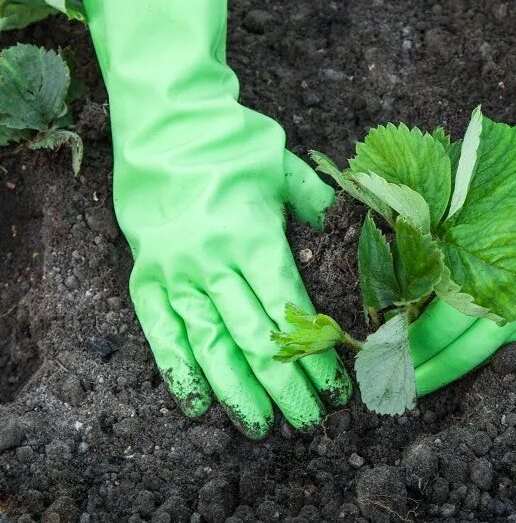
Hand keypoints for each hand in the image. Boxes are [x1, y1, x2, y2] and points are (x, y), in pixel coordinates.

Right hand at [63, 0, 350, 436]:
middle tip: (309, 419)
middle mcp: (213, 261)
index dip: (315, 353)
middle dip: (286, 384)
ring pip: (210, 345)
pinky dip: (178, 369)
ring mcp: (177, 271)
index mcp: (253, 235)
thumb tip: (340, 225)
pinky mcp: (147, 275)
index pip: (290, 309)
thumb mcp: (285, 166)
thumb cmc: (233, 140)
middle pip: (256, 337)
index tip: (336, 383)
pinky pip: (160, 332)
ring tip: (262, 425)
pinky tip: (199, 402)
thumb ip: (313, 202)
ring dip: (238, 390)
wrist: (166, 119)